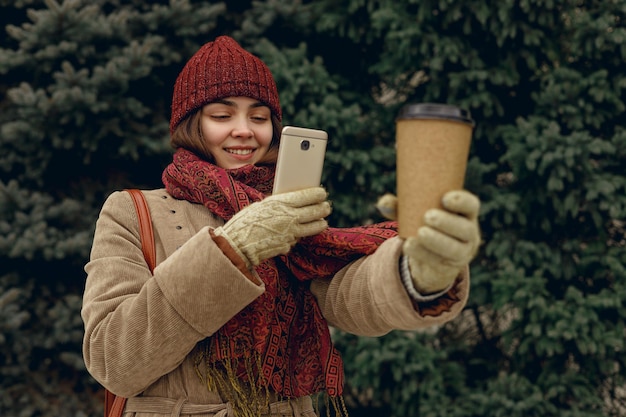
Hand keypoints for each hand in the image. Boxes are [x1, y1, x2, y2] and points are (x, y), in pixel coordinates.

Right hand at [214, 187, 330, 266]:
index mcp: (281, 203)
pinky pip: (298, 238)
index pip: (306, 196)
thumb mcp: (262, 206)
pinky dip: (299, 235)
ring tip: (322, 221)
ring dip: (320, 223)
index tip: (322, 193)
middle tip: (326, 206)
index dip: (317, 194)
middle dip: (323, 208)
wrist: (237, 245)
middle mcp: (289, 218)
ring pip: (314, 227)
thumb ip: (279, 204)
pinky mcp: (288, 245)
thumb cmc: (245, 222)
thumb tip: (292, 201)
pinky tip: (297, 232)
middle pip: (315, 212)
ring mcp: (290, 233)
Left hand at [376, 190, 480, 293]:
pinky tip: (410, 245)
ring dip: (437, 240)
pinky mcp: (449, 268)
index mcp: (464, 214)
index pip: (471, 205)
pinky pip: (439, 262)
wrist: (427, 258)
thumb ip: (400, 207)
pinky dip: (423, 253)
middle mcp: (469, 233)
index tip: (444, 198)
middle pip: (465, 228)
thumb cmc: (423, 226)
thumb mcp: (413, 215)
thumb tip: (383, 202)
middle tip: (427, 216)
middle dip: (447, 222)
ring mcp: (462, 252)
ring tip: (420, 232)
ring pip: (454, 248)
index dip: (461, 201)